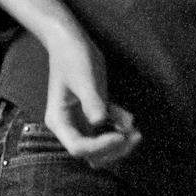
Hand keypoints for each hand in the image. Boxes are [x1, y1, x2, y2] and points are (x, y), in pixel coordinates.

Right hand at [40, 29, 139, 166]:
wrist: (71, 41)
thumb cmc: (73, 57)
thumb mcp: (83, 78)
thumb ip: (92, 101)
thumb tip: (100, 121)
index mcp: (59, 121)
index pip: (78, 147)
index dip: (100, 146)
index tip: (120, 135)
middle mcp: (69, 126)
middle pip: (90, 153)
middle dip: (113, 150)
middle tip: (134, 137)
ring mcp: (82, 121)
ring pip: (101, 146)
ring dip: (119, 143)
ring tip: (136, 132)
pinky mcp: (94, 112)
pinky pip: (108, 129)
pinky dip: (119, 128)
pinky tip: (130, 119)